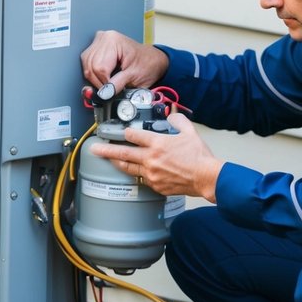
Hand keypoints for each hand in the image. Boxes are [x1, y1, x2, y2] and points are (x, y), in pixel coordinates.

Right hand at [81, 30, 168, 92]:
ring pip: (87, 67)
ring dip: (95, 79)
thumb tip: (105, 93)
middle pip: (90, 67)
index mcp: (113, 41)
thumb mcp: (134, 76)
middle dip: (99, 82)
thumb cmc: (147, 64)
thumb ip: (118, 84)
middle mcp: (103, 38)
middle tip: (111, 88)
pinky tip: (103, 76)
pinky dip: (93, 74)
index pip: (100, 68)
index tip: (112, 90)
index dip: (105, 83)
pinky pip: (87, 64)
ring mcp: (98, 42)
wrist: (152, 60)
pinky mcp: (96, 47)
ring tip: (108, 82)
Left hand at [89, 113, 225, 201]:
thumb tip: (171, 116)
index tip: (120, 132)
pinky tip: (134, 171)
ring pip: (128, 168)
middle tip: (95, 149)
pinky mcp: (155, 185)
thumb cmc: (199, 157)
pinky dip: (137, 174)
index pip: (133, 135)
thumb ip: (177, 121)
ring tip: (108, 160)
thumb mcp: (190, 132)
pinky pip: (141, 179)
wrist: (206, 177)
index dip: (125, 132)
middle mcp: (150, 159)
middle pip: (123, 154)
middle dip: (106, 150)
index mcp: (157, 144)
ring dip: (117, 163)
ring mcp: (151, 174)